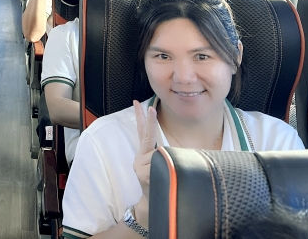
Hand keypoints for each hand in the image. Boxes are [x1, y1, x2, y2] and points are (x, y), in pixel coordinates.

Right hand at [131, 99, 157, 226]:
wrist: (152, 205)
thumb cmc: (158, 185)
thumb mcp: (158, 168)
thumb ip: (161, 155)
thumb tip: (169, 147)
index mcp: (143, 155)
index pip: (142, 132)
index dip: (141, 117)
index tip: (138, 103)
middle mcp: (140, 158)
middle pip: (146, 137)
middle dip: (149, 122)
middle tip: (151, 108)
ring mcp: (141, 167)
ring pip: (159, 154)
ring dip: (166, 163)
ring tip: (165, 175)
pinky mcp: (144, 174)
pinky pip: (158, 164)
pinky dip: (164, 169)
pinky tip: (163, 177)